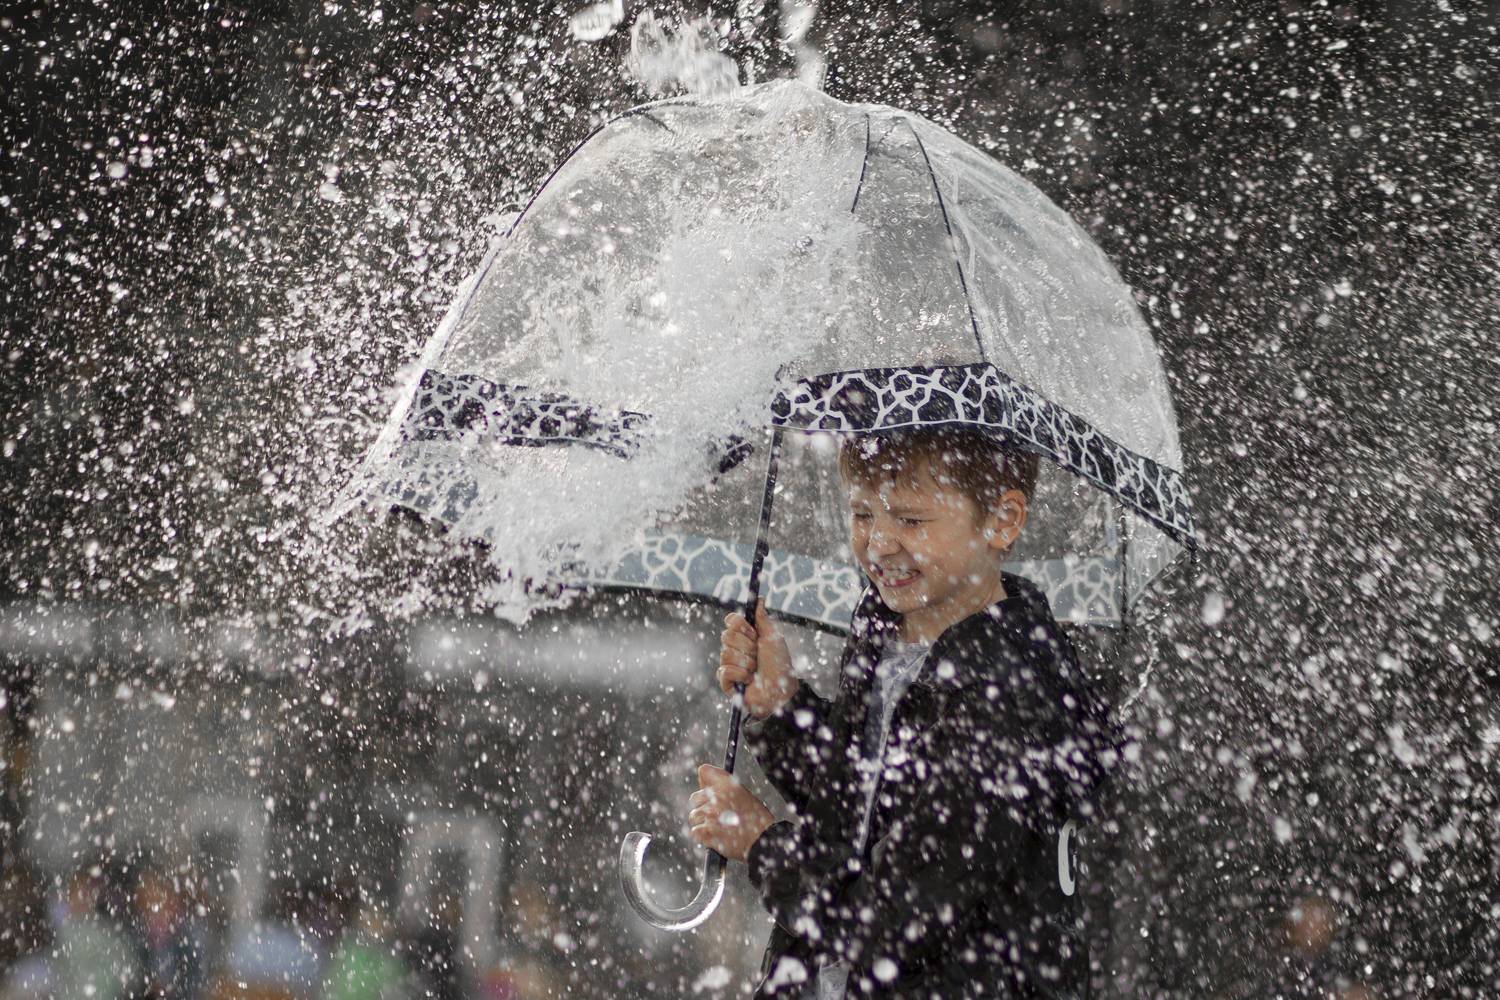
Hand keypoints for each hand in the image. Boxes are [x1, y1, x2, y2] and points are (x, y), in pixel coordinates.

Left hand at [688, 765, 775, 862]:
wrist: (763, 839)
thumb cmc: (757, 818)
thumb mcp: (744, 794)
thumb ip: (725, 786)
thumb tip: (705, 782)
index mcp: (727, 785)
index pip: (704, 771)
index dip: (705, 781)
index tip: (707, 788)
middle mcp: (716, 797)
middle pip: (694, 798)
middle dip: (702, 806)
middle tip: (714, 814)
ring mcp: (710, 815)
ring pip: (694, 816)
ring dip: (702, 822)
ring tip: (717, 827)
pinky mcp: (707, 833)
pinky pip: (695, 832)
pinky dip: (702, 836)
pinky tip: (715, 837)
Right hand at [718, 600, 798, 718]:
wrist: (782, 689)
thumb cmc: (780, 664)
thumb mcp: (772, 637)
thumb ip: (762, 618)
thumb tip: (759, 599)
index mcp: (745, 636)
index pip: (730, 621)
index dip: (739, 624)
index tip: (753, 632)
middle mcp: (735, 648)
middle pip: (726, 635)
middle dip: (746, 645)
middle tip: (757, 654)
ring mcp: (729, 664)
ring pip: (726, 653)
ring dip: (746, 661)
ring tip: (756, 669)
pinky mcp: (726, 682)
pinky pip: (724, 671)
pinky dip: (740, 674)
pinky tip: (749, 680)